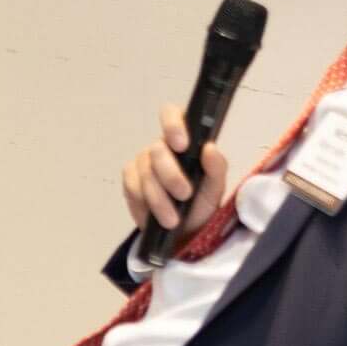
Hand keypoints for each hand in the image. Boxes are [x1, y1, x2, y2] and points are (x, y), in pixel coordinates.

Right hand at [118, 104, 230, 236]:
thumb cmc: (200, 201)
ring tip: (173, 218)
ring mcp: (143, 161)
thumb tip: (210, 148)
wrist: (184, 230)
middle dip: (170, 175)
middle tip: (185, 194)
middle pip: (157, 150)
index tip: (181, 145)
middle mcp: (161, 146)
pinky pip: (133, 187)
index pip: (172, 115)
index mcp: (184, 138)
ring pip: (145, 173)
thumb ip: (216, 167)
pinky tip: (156, 215)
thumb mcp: (215, 186)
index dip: (173, 124)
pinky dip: (146, 203)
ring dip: (160, 198)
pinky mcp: (130, 179)